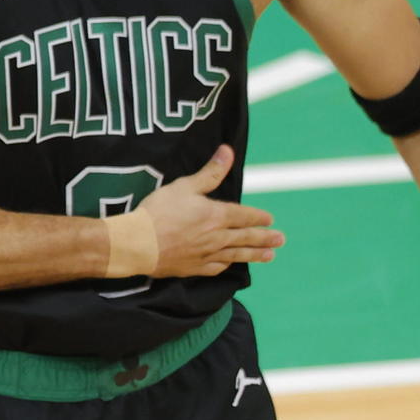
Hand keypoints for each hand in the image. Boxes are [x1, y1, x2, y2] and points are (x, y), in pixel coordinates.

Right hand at [136, 146, 285, 277]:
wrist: (138, 244)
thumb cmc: (159, 212)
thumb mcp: (185, 186)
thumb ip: (210, 172)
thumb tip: (228, 151)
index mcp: (216, 215)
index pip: (244, 216)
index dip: (258, 217)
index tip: (270, 219)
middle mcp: (216, 237)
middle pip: (246, 237)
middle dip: (265, 238)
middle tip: (280, 240)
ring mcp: (206, 254)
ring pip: (236, 254)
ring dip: (255, 254)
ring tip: (270, 256)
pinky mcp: (193, 268)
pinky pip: (216, 268)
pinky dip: (227, 265)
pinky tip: (231, 264)